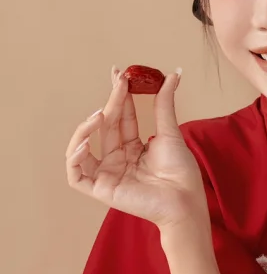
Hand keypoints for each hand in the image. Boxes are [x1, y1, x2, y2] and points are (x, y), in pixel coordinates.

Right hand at [65, 66, 206, 230]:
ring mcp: (107, 174)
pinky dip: (75, 159)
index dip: (118, 96)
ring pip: (81, 150)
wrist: (184, 198)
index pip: (120, 117)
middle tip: (118, 82)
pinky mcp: (101, 190)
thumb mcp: (170, 131)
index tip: (120, 74)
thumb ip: (164, 104)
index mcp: (132, 147)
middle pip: (105, 127)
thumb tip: (173, 74)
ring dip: (84, 130)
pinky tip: (85, 144)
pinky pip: (76, 176)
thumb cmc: (180, 171)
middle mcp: (117, 159)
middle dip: (109, 103)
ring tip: (99, 114)